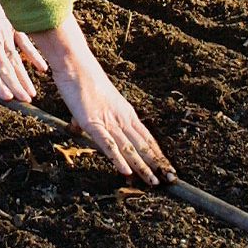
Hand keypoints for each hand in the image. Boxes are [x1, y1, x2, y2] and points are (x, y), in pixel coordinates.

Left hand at [0, 0, 47, 101]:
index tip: (7, 97)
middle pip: (6, 68)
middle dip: (16, 86)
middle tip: (24, 102)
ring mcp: (5, 36)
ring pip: (16, 61)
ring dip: (24, 78)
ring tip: (31, 94)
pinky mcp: (14, 29)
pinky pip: (26, 45)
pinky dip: (34, 57)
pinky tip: (42, 69)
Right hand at [30, 15, 176, 184]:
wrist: (77, 66)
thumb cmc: (84, 82)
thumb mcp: (94, 103)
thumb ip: (90, 118)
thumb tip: (77, 127)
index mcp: (126, 113)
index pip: (147, 137)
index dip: (157, 153)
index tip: (167, 167)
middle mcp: (123, 119)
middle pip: (143, 145)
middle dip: (157, 164)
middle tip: (170, 179)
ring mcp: (109, 122)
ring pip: (130, 149)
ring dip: (142, 167)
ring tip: (153, 182)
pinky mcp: (93, 123)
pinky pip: (108, 144)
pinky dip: (118, 158)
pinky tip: (126, 172)